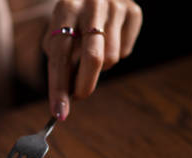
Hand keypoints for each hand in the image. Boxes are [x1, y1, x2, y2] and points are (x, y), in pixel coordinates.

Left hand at [43, 0, 142, 119]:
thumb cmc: (71, 21)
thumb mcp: (58, 36)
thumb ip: (60, 65)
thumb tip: (65, 101)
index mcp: (66, 7)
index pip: (61, 55)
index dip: (59, 87)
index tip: (59, 112)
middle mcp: (93, 3)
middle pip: (93, 57)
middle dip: (84, 85)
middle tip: (78, 97)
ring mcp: (116, 6)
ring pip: (110, 58)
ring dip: (99, 67)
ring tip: (91, 52)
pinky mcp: (134, 11)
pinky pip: (125, 52)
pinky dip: (115, 54)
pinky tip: (108, 40)